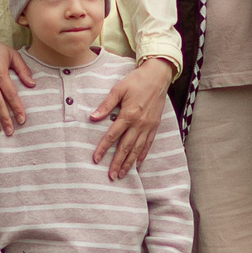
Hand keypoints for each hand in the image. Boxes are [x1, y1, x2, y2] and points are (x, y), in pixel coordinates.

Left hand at [90, 57, 173, 178]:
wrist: (158, 76)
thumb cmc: (137, 80)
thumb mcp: (118, 89)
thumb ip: (106, 105)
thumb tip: (93, 117)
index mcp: (128, 115)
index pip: (113, 136)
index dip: (103, 148)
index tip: (96, 159)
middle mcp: (139, 124)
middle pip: (126, 147)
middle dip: (118, 163)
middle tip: (111, 176)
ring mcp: (148, 126)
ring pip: (137, 149)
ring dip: (129, 163)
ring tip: (122, 174)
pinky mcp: (155, 126)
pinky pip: (148, 144)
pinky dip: (142, 155)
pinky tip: (137, 164)